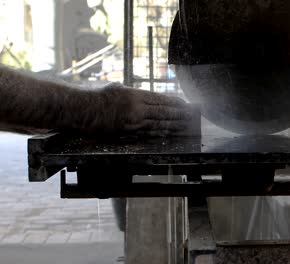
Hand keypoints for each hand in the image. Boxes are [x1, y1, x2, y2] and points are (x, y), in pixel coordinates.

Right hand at [75, 83, 191, 135]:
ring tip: (185, 126)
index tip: (185, 104)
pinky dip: (160, 133)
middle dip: (179, 114)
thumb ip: (135, 94)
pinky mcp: (127, 132)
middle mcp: (136, 108)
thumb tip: (149, 98)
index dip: (175, 102)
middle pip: (163, 112)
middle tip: (191, 116)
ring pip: (158, 124)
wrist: (81, 110)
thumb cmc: (97, 97)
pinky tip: (169, 134)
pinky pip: (148, 133)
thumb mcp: (118, 88)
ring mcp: (132, 121)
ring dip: (174, 126)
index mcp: (135, 95)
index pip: (161, 99)